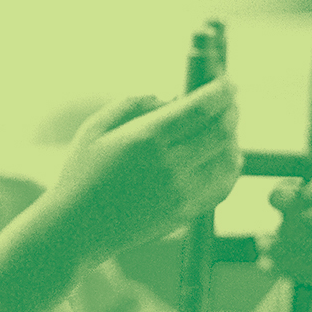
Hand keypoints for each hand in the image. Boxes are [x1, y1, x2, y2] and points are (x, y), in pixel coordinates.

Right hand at [38, 80, 242, 263]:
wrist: (77, 229)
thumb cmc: (81, 174)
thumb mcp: (95, 128)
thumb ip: (132, 103)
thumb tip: (169, 97)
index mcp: (146, 139)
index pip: (200, 109)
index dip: (221, 92)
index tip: (229, 82)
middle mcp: (169, 165)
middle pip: (221, 131)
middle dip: (231, 111)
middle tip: (229, 102)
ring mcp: (181, 192)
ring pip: (228, 159)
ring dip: (233, 138)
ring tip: (226, 128)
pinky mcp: (186, 213)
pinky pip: (223, 186)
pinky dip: (230, 167)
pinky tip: (224, 156)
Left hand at [266, 169, 311, 302]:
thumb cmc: (307, 226)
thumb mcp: (293, 204)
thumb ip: (286, 195)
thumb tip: (279, 198)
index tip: (289, 200)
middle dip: (304, 223)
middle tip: (280, 229)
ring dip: (294, 248)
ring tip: (267, 246)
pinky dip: (294, 269)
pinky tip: (272, 264)